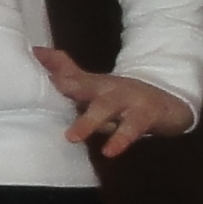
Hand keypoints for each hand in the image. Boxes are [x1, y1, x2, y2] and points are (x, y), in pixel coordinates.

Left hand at [34, 48, 191, 157]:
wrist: (169, 103)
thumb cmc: (121, 98)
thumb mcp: (95, 86)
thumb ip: (66, 71)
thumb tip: (36, 51)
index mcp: (95, 84)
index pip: (70, 75)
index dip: (54, 68)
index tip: (33, 58)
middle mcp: (110, 89)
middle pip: (87, 87)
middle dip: (68, 88)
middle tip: (50, 90)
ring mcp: (129, 101)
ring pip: (108, 108)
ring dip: (90, 121)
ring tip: (72, 137)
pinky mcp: (147, 116)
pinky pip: (133, 129)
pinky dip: (121, 139)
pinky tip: (110, 152)